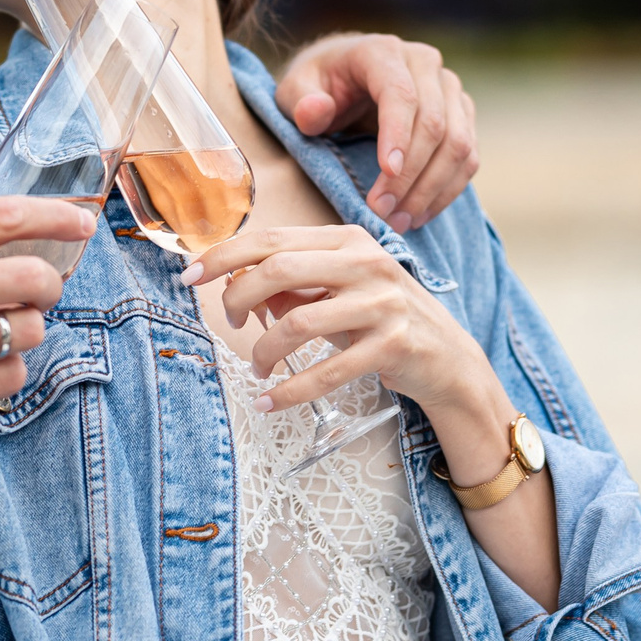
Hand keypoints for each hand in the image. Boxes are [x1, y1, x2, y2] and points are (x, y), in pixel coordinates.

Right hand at [0, 194, 89, 445]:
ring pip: (27, 330)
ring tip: (2, 329)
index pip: (6, 218)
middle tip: (41, 289)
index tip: (81, 223)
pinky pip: (9, 375)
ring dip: (26, 328)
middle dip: (49, 283)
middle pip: (33, 277)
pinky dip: (9, 368)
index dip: (56, 217)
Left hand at [182, 225, 513, 481]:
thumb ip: (294, 285)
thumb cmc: (382, 319)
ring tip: (257, 369)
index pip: (273, 238)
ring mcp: (382, 304)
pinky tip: (269, 401)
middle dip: (238, 299)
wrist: (449, 358)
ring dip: (263, 351)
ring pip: (296, 322)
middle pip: (278, 268)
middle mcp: (367, 263)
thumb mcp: (339, 291)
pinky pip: (327, 370)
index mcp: (347, 240)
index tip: (190, 276)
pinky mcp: (393, 346)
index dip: (225, 255)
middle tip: (229, 325)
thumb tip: (240, 288)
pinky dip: (290, 390)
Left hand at [275, 33, 478, 233]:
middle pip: (435, 123)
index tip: (386, 174)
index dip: (398, 136)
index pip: (401, 94)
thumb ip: (299, 101)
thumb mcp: (293, 90)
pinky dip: (447, 190)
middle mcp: (424, 63)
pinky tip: (418, 214)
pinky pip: (468, 156)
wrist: (346, 77)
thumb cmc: (318, 86)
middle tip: (382, 212)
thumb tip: (316, 111)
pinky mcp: (461, 113)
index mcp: (382, 52)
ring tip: (399, 221)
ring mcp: (448, 88)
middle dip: (411, 175)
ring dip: (432, 189)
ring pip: (458, 143)